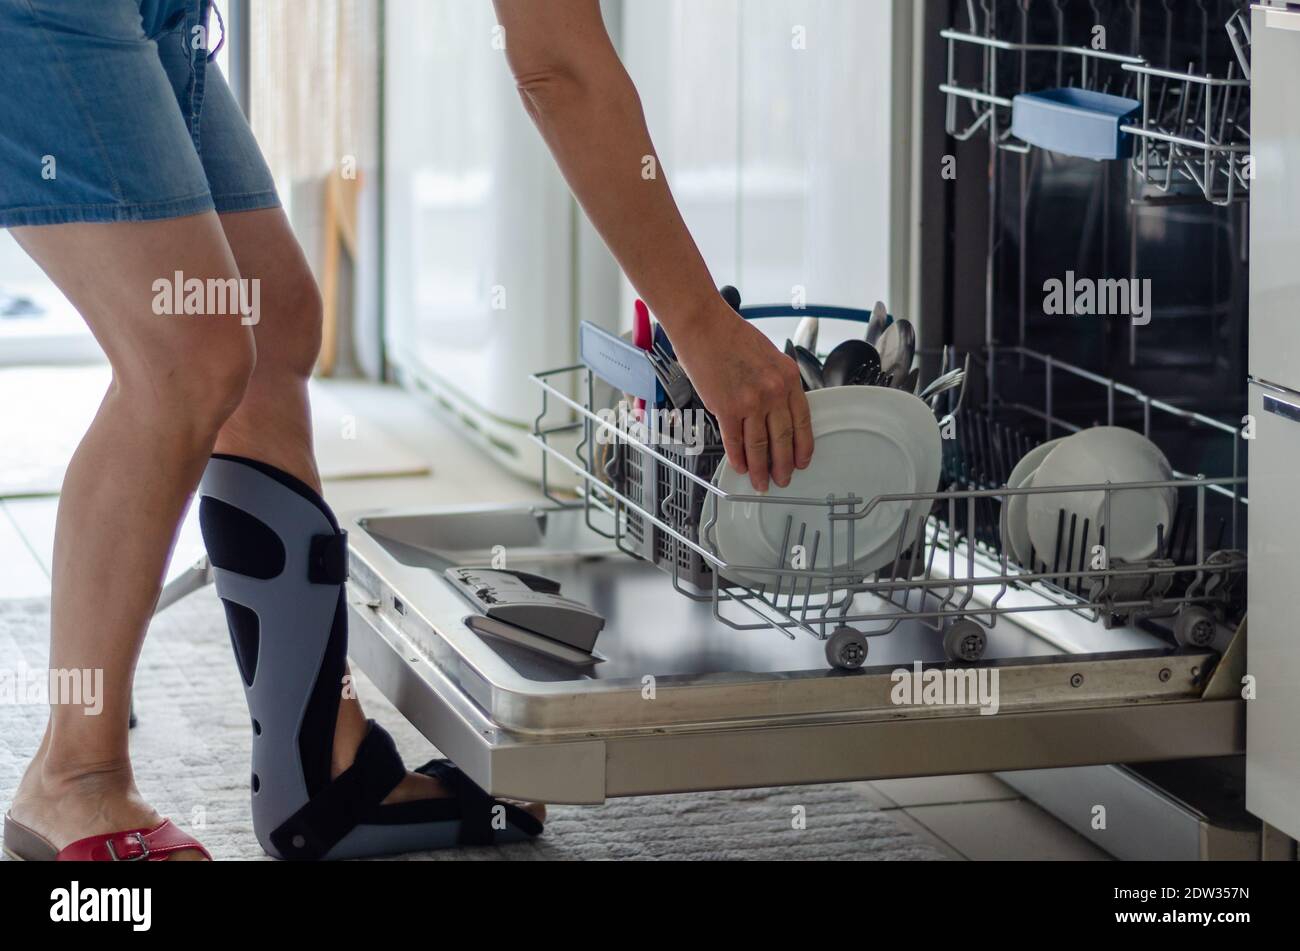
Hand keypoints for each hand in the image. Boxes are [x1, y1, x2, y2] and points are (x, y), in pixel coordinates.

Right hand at [672, 300, 813, 491]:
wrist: (704, 325)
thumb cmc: (731, 335)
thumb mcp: (770, 357)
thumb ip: (777, 384)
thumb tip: (778, 412)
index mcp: (788, 378)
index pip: (802, 422)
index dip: (802, 447)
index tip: (801, 461)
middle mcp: (773, 392)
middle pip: (782, 440)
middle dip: (783, 465)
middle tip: (783, 478)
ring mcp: (750, 401)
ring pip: (759, 446)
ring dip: (760, 468)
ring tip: (760, 481)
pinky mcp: (726, 408)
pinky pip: (734, 441)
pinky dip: (738, 457)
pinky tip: (740, 466)